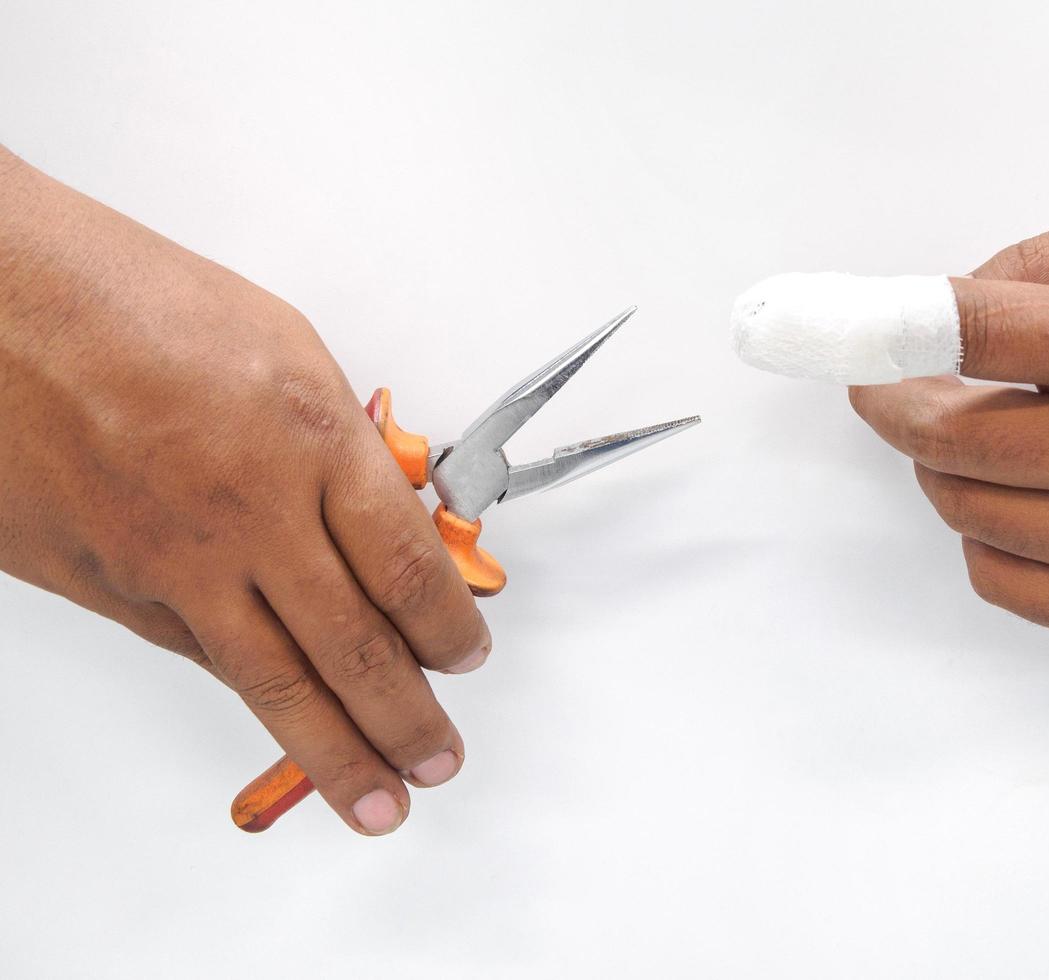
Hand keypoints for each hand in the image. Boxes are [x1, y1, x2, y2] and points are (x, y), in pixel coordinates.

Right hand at [0, 148, 489, 832]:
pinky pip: (198, 655)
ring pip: (272, 682)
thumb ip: (341, 447)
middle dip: (407, 719)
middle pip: (354, 648)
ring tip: (377, 799)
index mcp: (311, 441)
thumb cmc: (135, 300)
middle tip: (437, 761)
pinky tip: (282, 721)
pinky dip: (249, 694)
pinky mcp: (109, 588)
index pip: (410, 570)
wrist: (1, 303)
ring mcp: (174, 561)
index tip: (467, 657)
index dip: (450, 630)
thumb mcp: (285, 350)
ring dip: (336, 753)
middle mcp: (250, 514)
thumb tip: (384, 517)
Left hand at [850, 199, 1048, 646]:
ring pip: (963, 509)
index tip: (844, 332)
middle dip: (895, 404)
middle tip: (891, 386)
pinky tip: (1017, 502)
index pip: (978, 331)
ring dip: (943, 468)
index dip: (890, 328)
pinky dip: (983, 536)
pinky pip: (998, 581)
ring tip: (977, 437)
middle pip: (947, 437)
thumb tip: (948, 298)